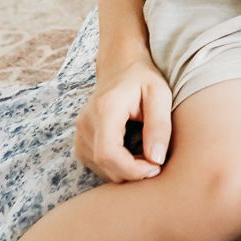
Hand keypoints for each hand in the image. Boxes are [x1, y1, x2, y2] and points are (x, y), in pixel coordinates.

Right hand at [75, 56, 171, 182]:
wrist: (120, 67)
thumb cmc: (143, 80)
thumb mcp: (160, 95)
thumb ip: (159, 125)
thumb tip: (156, 159)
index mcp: (104, 110)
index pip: (108, 153)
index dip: (132, 169)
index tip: (155, 167)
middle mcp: (86, 123)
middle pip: (104, 165)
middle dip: (133, 172)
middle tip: (156, 163)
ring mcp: (80, 133)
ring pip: (101, 169)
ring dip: (126, 170)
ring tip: (146, 154)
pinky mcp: (81, 141)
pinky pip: (98, 165)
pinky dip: (117, 167)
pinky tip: (133, 154)